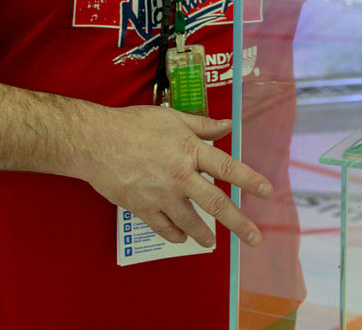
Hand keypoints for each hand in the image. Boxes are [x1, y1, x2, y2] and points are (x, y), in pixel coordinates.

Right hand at [77, 104, 270, 249]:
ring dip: (204, 235)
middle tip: (254, 238)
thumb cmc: (133, 125)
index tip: (266, 191)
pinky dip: (175, 235)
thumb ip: (202, 125)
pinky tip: (181, 237)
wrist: (95, 142)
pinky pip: (164, 229)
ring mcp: (161, 196)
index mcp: (190, 151)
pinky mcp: (143, 208)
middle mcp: (180, 176)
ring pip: (191, 223)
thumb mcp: (171, 118)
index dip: (249, 179)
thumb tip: (227, 125)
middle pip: (216, 204)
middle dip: (239, 223)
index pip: (227, 168)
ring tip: (211, 242)